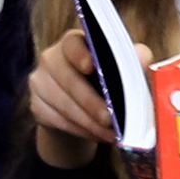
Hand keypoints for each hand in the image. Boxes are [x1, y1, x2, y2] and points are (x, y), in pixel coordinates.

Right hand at [28, 30, 148, 167]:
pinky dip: (82, 130)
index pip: (72, 43)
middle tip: (111, 120)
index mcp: (74, 44)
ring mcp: (40, 82)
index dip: (80, 54)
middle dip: (91, 102)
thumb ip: (133, 61)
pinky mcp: (37, 106)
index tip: (91, 66)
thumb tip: (142, 57)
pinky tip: (98, 135)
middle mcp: (52, 59)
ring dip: (90, 122)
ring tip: (112, 133)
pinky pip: (58, 120)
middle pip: (68, 78)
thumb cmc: (107, 83)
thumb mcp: (123, 70)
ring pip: (63, 104)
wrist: (84, 110)